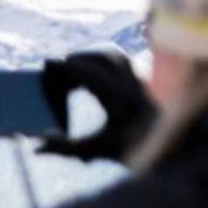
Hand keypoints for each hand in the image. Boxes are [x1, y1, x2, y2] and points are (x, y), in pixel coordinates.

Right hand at [38, 50, 153, 162]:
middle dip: (78, 58)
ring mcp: (141, 80)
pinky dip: (106, 63)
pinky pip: (124, 63)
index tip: (47, 63)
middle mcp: (131, 83)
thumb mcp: (94, 151)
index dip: (64, 66)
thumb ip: (63, 148)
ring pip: (115, 55)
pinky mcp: (145, 83)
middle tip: (59, 67)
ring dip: (93, 57)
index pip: (86, 71)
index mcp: (117, 97)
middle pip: (101, 56)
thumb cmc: (129, 152)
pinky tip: (96, 75)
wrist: (170, 151)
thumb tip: (37, 147)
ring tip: (76, 68)